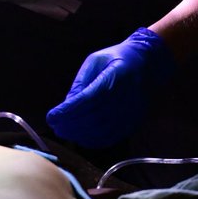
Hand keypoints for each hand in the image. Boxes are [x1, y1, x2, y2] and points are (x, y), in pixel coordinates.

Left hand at [46, 27, 175, 147]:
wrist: (147, 65)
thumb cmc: (117, 59)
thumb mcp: (95, 60)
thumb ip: (81, 82)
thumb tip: (66, 106)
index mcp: (115, 77)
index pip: (87, 100)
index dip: (67, 112)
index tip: (51, 116)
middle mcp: (125, 97)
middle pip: (93, 119)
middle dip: (70, 124)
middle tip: (55, 125)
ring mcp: (130, 112)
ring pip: (100, 131)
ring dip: (78, 134)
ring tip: (63, 130)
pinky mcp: (132, 123)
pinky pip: (109, 137)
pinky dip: (91, 139)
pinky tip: (79, 135)